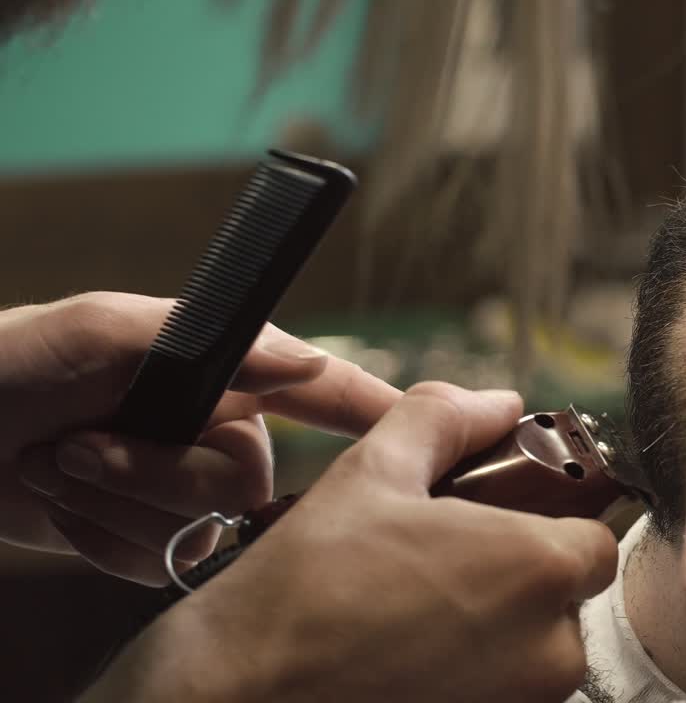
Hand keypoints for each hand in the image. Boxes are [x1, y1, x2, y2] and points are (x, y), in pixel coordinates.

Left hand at [0, 291, 401, 584]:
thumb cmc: (7, 362)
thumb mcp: (98, 329)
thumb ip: (206, 340)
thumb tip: (304, 362)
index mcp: (220, 375)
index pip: (321, 391)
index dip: (376, 408)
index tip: (433, 422)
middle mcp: (214, 432)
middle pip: (249, 482)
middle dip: (157, 473)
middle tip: (83, 447)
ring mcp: (182, 491)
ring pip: (204, 531)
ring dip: (115, 504)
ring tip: (59, 466)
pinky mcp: (149, 539)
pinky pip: (162, 565)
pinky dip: (101, 541)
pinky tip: (63, 506)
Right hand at [85, 383, 618, 702]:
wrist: (235, 695)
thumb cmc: (302, 588)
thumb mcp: (372, 472)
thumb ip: (445, 420)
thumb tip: (496, 401)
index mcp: (538, 570)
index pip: (595, 538)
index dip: (547, 524)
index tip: (498, 523)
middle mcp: (550, 652)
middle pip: (566, 600)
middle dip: (514, 579)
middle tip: (439, 565)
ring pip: (535, 654)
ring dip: (492, 631)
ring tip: (411, 612)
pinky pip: (501, 692)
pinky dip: (468, 676)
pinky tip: (404, 658)